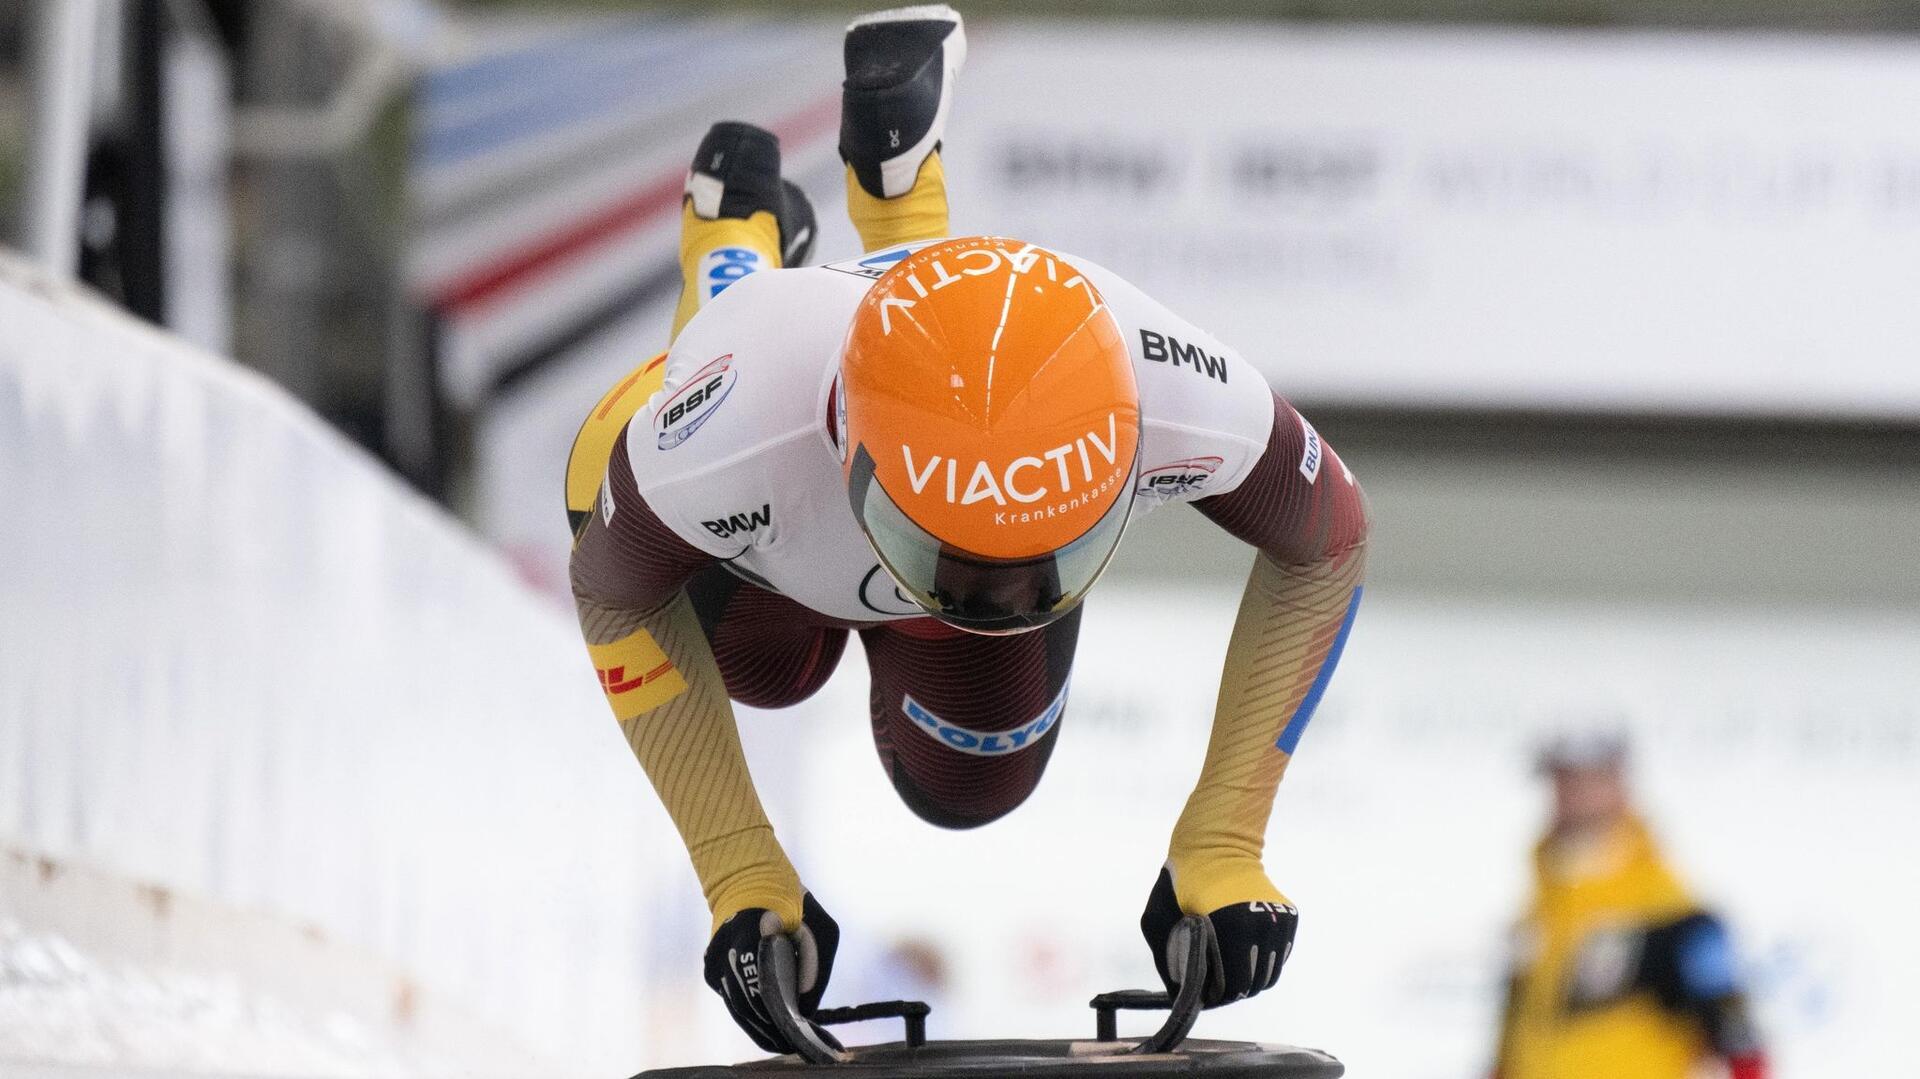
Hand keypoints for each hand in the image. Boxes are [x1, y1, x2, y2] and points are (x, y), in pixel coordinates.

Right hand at [702, 892, 840, 1051]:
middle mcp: (723, 952)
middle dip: (771, 1029)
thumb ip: (816, 964)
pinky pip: (733, 998)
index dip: (779, 1015)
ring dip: (760, 1027)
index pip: (761, 988)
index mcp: (747, 935)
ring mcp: (714, 963)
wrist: (752, 881)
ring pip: (738, 1007)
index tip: (797, 1032)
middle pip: (747, 1006)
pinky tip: (769, 1026)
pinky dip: (750, 1013)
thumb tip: (805, 1005)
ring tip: (784, 1042)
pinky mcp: (711, 970)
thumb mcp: (821, 928)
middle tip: (794, 1045)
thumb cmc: (795, 903)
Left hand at [1140, 864, 1297, 1006]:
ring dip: (1250, 978)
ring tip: (1229, 969)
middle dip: (1233, 991)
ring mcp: (1281, 921)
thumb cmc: (1182, 879)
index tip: (1203, 992)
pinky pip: (1279, 955)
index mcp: (1234, 929)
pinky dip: (1264, 961)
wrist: (1217, 843)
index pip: (1233, 987)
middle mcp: (1264, 927)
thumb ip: (1166, 959)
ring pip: (1270, 974)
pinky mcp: (1290, 915)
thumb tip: (1178, 996)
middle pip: (1254, 985)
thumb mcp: (1158, 917)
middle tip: (1215, 984)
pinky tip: (1244, 951)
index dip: (1216, 997)